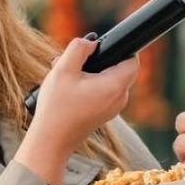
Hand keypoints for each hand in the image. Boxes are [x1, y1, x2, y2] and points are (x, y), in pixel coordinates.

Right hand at [17, 36, 137, 184]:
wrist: (51, 141)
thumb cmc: (57, 108)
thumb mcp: (63, 69)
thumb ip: (78, 49)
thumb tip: (91, 43)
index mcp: (115, 86)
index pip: (133, 61)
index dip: (121, 49)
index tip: (101, 47)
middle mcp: (119, 99)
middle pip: (118, 69)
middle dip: (98, 60)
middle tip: (74, 61)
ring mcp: (112, 109)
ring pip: (108, 80)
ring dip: (89, 73)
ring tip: (65, 74)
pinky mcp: (103, 114)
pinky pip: (102, 92)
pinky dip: (88, 85)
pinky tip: (67, 87)